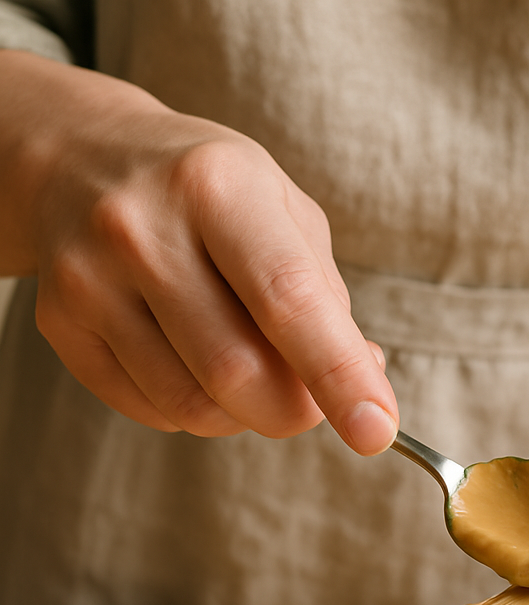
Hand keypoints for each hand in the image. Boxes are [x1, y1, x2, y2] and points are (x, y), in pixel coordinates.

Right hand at [0, 51, 396, 452]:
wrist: (81, 157)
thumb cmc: (209, 193)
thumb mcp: (283, 212)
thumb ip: (325, 300)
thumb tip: (362, 381)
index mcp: (218, 187)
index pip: (289, 302)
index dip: (339, 376)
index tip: (376, 431)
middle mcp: (141, 229)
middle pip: (236, 372)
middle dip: (294, 411)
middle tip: (313, 401)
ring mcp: (88, 279)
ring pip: (192, 404)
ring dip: (246, 414)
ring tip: (252, 367)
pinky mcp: (60, 324)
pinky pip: (152, 409)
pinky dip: (198, 409)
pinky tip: (198, 361)